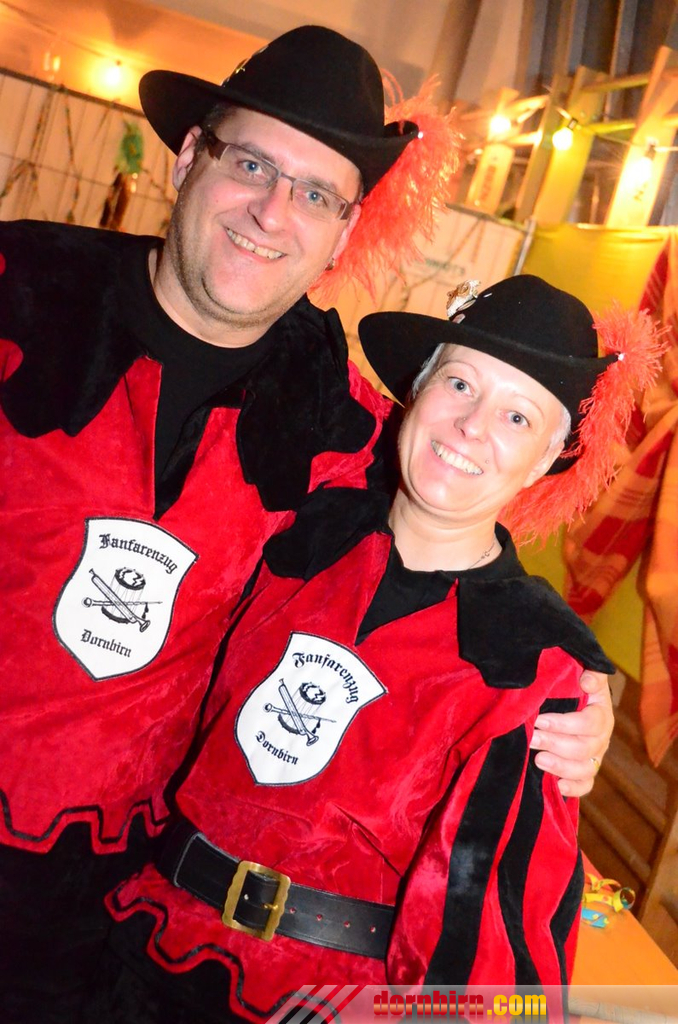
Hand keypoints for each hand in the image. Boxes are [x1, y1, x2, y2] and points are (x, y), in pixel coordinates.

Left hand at [530, 670, 612, 796]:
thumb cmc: (575, 686)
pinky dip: (574, 789)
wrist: (573, 700)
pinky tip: (557, 786)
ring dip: (561, 766)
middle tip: (532, 738)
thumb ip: (591, 673)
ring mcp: (594, 757)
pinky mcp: (586, 771)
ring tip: (538, 759)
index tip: (540, 720)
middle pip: (584, 748)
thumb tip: (587, 682)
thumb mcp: (584, 673)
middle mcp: (601, 738)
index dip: (564, 724)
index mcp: (601, 714)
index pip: (590, 723)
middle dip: (555, 744)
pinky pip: (585, 786)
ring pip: (585, 769)